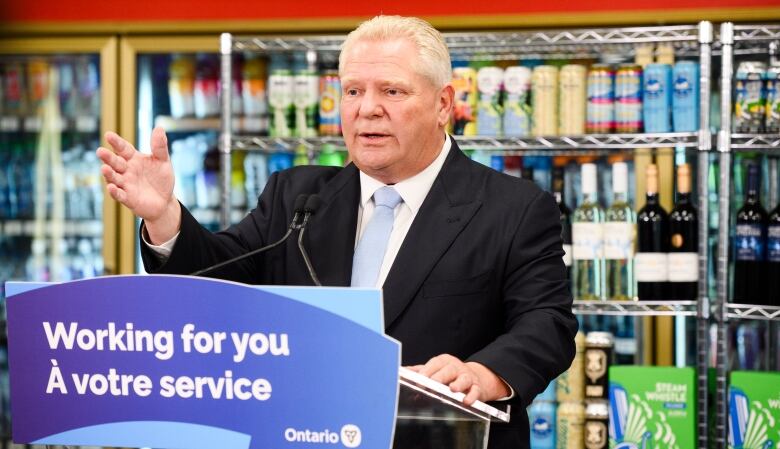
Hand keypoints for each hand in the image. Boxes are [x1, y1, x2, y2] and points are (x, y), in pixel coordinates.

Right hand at [97, 127, 180, 243]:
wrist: (164, 201)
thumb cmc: (161, 179)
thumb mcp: (163, 161)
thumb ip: (159, 146)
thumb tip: (159, 127)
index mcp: (133, 159)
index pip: (123, 148)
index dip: (116, 142)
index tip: (109, 135)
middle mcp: (126, 171)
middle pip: (115, 162)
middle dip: (108, 157)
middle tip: (100, 151)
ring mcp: (125, 184)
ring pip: (114, 178)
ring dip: (108, 174)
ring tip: (104, 168)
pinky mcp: (128, 198)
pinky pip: (119, 195)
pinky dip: (115, 192)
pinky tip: (112, 187)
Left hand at [408, 354, 510, 405]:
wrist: (475, 378)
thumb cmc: (450, 374)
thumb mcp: (435, 369)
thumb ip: (419, 371)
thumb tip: (402, 371)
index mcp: (443, 361)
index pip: (434, 364)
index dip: (427, 371)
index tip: (420, 379)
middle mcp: (456, 367)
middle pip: (448, 370)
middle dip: (440, 377)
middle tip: (432, 384)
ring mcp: (467, 376)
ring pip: (463, 379)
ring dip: (458, 384)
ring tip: (452, 389)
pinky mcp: (477, 387)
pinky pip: (475, 391)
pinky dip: (471, 396)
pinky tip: (466, 401)